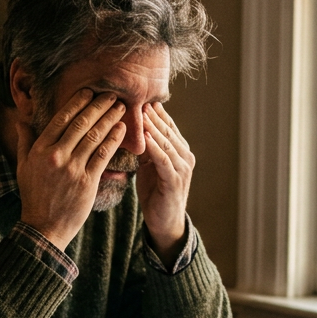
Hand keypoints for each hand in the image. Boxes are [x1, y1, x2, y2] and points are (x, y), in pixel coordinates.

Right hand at [16, 90, 127, 249]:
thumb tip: (21, 120)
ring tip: (120, 108)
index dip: (77, 102)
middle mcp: (56, 156)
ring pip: (94, 136)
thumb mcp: (23, 167)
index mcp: (40, 150)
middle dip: (98, 106)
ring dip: (109, 119)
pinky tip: (121, 130)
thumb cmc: (33, 196)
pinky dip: (113, 140)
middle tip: (111, 95)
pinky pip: (103, 155)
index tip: (89, 92)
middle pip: (81, 124)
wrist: (43, 227)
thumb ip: (25, 141)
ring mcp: (72, 169)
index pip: (61, 119)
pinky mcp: (87, 182)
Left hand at [137, 102, 193, 263]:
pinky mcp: (175, 180)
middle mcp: (185, 155)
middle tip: (139, 97)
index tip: (140, 96)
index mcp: (179, 150)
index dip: (155, 111)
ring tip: (142, 112)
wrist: (165, 222)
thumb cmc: (155, 192)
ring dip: (154, 127)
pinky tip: (146, 138)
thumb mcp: (149, 165)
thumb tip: (132, 128)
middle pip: (167, 129)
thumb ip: (146, 147)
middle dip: (153, 114)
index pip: (167, 125)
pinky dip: (155, 148)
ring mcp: (182, 168)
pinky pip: (164, 160)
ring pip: (167, 142)